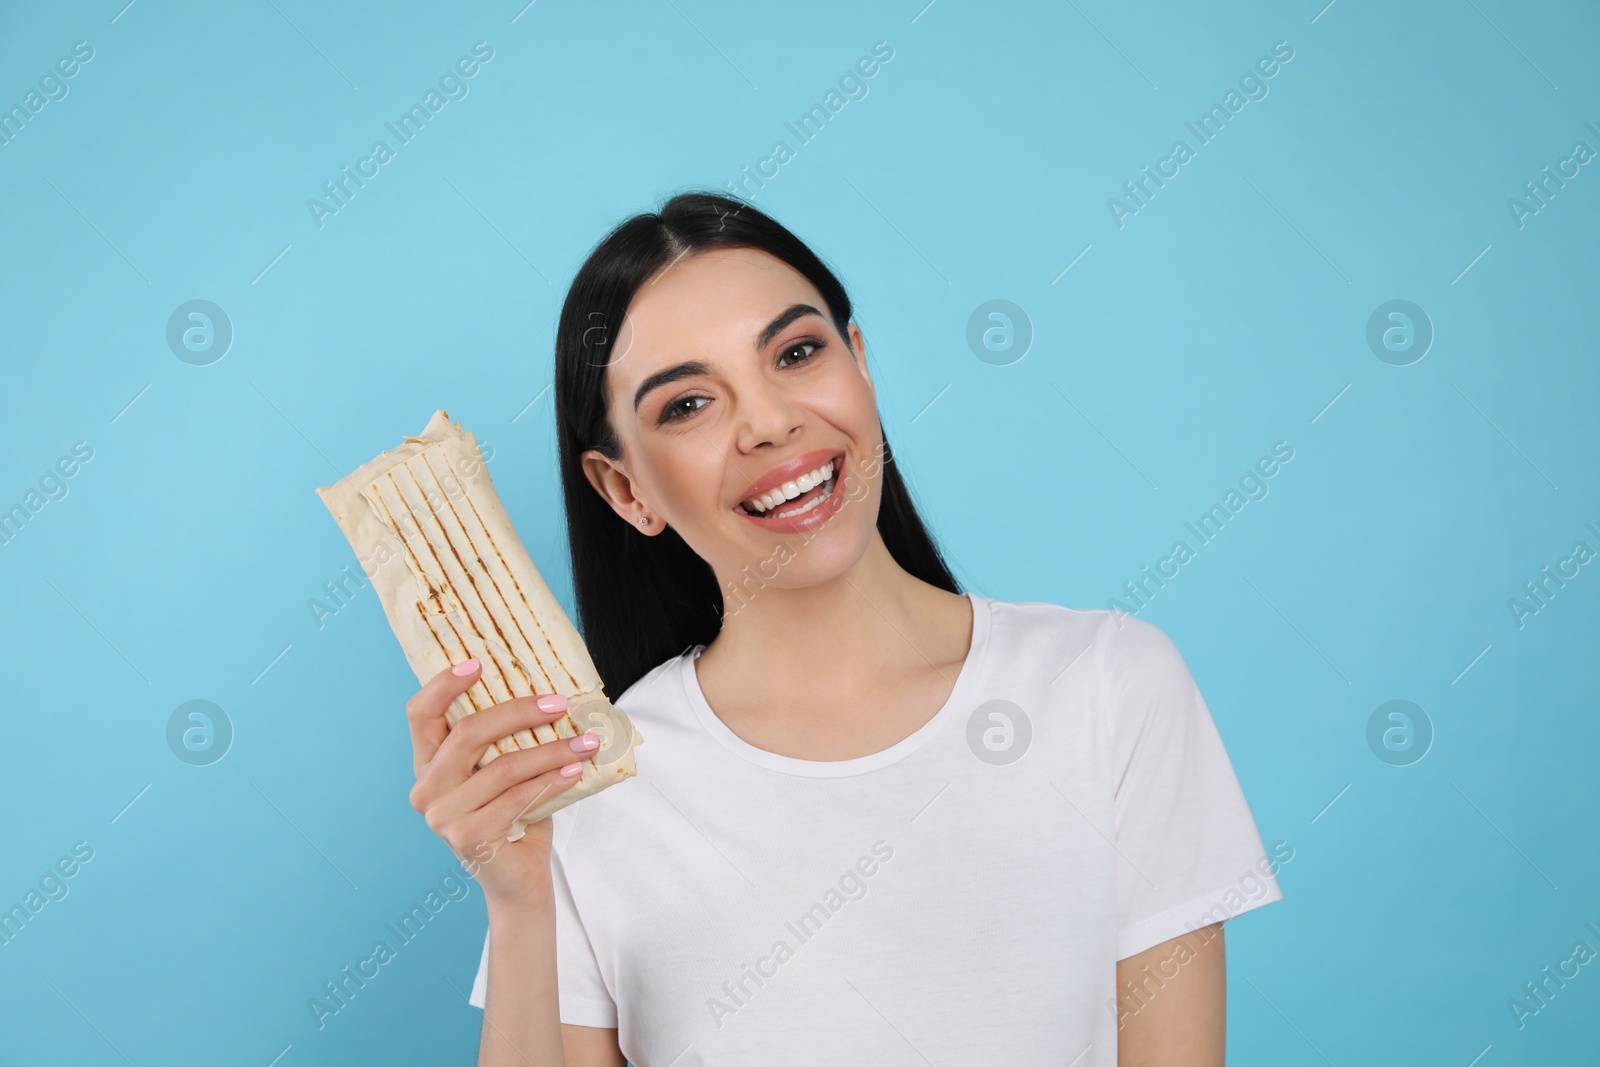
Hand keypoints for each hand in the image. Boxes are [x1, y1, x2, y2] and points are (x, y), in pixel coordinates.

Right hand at [405, 658, 596, 906]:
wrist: (519, 882)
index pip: (420, 715)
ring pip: (502, 767)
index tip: (477, 662)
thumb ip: (509, 740)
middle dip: (518, 712)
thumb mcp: (506, 770)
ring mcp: (442, 817)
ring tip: (585, 742)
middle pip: (467, 733)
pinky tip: (576, 771)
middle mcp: (426, 789)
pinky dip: (552, 780)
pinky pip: (517, 798)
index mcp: (429, 765)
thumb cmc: (515, 817)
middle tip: (560, 704)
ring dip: (551, 750)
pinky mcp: (467, 838)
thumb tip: (550, 694)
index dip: (442, 685)